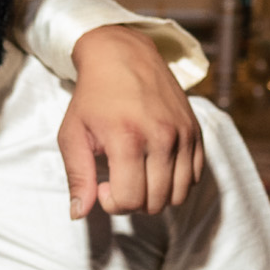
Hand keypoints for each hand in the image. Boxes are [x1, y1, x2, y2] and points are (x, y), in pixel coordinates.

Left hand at [59, 24, 204, 218]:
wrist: (123, 55)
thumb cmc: (92, 97)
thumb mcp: (72, 134)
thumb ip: (77, 176)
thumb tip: (79, 213)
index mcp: (127, 138)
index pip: (129, 200)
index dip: (112, 203)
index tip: (102, 185)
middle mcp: (161, 137)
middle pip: (154, 202)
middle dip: (132, 202)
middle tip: (118, 181)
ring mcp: (183, 134)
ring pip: (178, 195)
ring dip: (155, 196)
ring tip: (137, 176)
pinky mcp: (196, 131)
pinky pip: (195, 177)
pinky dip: (175, 183)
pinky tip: (155, 168)